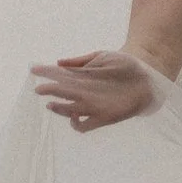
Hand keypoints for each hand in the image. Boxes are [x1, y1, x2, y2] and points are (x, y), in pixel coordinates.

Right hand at [33, 50, 158, 130]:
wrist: (147, 76)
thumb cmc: (123, 63)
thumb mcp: (101, 56)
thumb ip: (80, 60)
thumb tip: (59, 62)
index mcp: (82, 77)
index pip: (58, 76)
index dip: (45, 73)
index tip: (34, 69)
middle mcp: (84, 93)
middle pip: (61, 93)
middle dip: (49, 91)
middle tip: (39, 88)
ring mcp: (92, 105)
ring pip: (68, 110)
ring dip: (59, 108)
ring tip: (52, 103)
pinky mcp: (102, 118)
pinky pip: (83, 127)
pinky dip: (76, 124)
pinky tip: (75, 115)